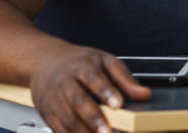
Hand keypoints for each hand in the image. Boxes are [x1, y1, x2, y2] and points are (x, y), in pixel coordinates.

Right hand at [28, 45, 150, 132]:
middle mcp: (66, 82)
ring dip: (82, 131)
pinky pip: (57, 127)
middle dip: (94, 118)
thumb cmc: (78, 62)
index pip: (95, 79)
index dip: (106, 92)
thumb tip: (144, 94)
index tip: (118, 104)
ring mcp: (54, 98)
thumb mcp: (104, 61)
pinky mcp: (46, 112)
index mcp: (83, 66)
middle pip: (79, 101)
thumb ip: (124, 78)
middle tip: (107, 131)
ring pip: (67, 117)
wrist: (44, 61)